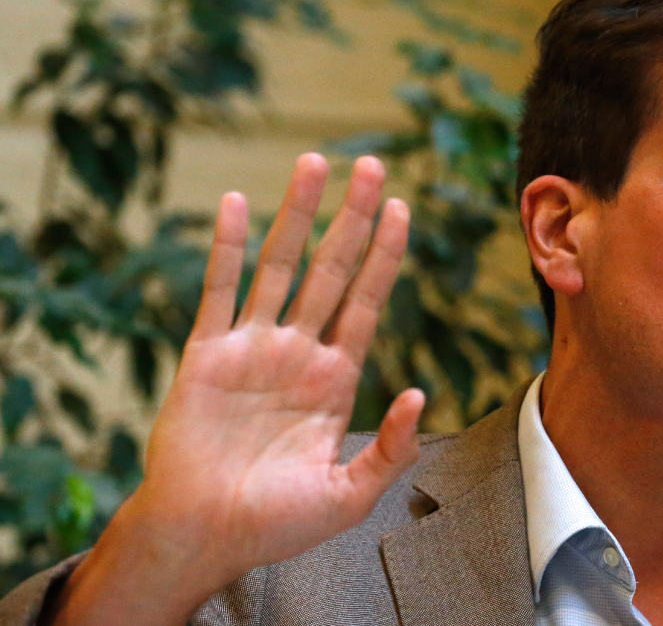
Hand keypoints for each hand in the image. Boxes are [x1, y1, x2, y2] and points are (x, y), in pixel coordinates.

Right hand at [46, 154, 423, 624]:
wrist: (203, 539)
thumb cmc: (276, 525)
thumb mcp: (349, 494)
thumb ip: (391, 448)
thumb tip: (421, 393)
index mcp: (335, 380)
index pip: (366, 302)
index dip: (384, 255)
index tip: (401, 208)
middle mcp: (297, 353)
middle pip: (331, 270)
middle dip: (351, 217)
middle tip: (371, 164)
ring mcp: (252, 348)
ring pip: (280, 266)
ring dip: (297, 214)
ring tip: (316, 162)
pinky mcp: (205, 356)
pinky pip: (216, 292)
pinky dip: (223, 247)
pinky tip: (233, 204)